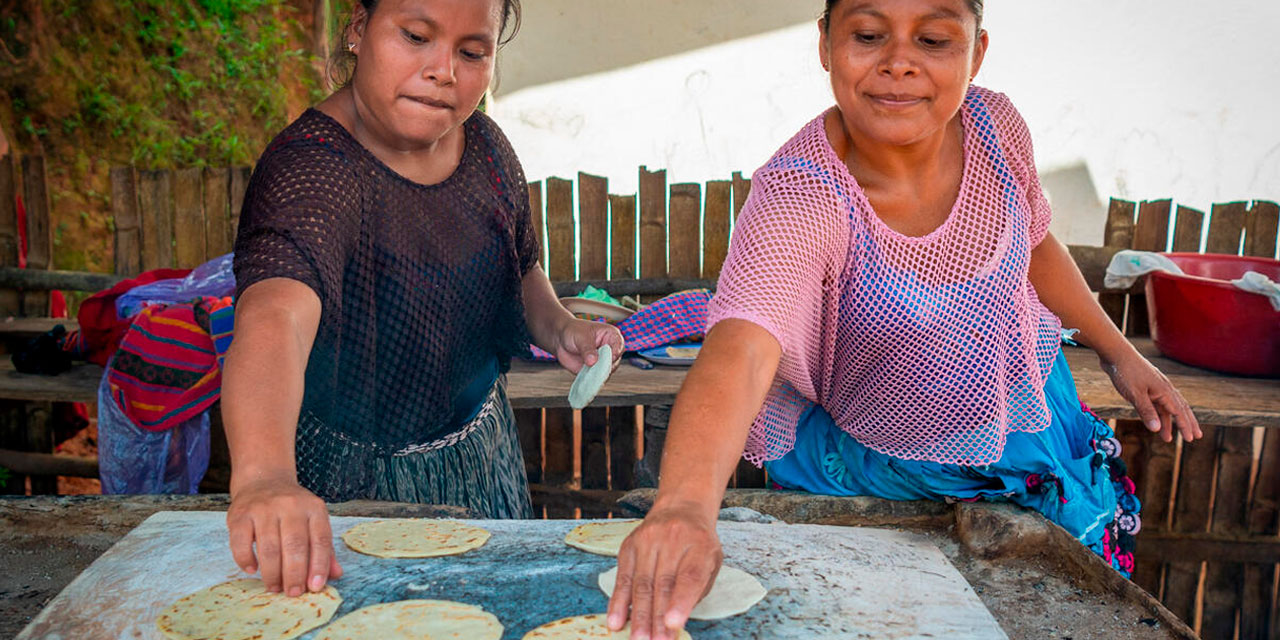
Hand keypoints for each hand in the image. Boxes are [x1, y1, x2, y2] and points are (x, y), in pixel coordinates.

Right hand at [226, 474, 342, 595]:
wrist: (263, 481)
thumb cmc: (292, 510)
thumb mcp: (313, 521)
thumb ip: (324, 548)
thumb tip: (336, 575)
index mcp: (314, 508)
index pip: (321, 540)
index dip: (319, 566)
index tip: (315, 587)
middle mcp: (290, 505)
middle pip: (295, 546)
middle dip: (294, 574)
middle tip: (292, 592)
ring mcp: (264, 508)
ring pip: (269, 547)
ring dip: (272, 573)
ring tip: (274, 587)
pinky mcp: (240, 514)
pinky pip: (241, 543)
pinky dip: (246, 560)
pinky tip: (252, 569)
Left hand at [553, 318, 623, 373]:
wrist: (560, 338)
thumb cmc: (573, 331)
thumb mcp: (581, 337)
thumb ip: (587, 349)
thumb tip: (593, 362)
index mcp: (611, 336)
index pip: (619, 346)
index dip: (616, 352)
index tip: (610, 358)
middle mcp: (610, 350)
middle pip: (615, 361)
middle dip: (606, 366)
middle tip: (595, 367)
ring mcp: (603, 362)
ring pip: (607, 372)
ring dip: (598, 374)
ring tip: (588, 372)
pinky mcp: (595, 371)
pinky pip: (597, 378)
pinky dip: (592, 380)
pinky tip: (586, 379)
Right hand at [607, 502, 722, 639]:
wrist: (681, 508)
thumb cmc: (699, 544)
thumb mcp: (711, 561)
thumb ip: (697, 588)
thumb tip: (674, 622)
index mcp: (700, 544)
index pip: (689, 575)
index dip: (681, 601)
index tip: (673, 624)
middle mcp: (673, 539)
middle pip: (663, 584)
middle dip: (657, 618)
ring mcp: (648, 539)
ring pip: (641, 583)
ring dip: (638, 616)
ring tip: (638, 639)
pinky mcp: (629, 545)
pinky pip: (623, 577)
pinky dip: (618, 602)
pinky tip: (615, 621)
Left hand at [1101, 351, 1201, 442]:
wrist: (1115, 354)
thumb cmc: (1126, 372)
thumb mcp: (1136, 394)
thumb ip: (1146, 411)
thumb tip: (1156, 429)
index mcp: (1165, 391)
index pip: (1179, 412)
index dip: (1185, 426)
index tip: (1191, 439)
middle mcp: (1164, 389)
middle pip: (1180, 409)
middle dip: (1187, 424)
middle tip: (1194, 437)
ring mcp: (1155, 387)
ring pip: (1166, 408)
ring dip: (1168, 422)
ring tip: (1167, 437)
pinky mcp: (1146, 387)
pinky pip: (1156, 403)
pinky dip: (1158, 414)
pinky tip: (1156, 421)